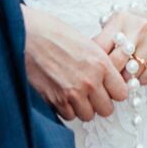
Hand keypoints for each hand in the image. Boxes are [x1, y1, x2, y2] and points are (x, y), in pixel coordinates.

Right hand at [23, 7, 127, 121]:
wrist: (25, 34)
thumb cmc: (51, 32)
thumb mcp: (84, 42)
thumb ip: (98, 63)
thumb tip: (105, 79)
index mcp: (101, 63)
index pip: (121, 93)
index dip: (113, 91)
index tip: (106, 88)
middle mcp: (90, 81)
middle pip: (107, 109)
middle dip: (99, 103)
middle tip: (90, 93)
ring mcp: (72, 93)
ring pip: (87, 115)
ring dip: (82, 107)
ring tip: (73, 93)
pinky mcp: (54, 100)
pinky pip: (68, 115)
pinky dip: (65, 109)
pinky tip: (60, 94)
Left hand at [95, 10, 146, 86]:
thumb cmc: (130, 27)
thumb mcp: (113, 26)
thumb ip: (101, 43)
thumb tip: (89, 69)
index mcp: (121, 18)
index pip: (100, 48)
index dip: (94, 63)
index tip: (93, 71)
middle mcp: (140, 27)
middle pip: (116, 62)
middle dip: (109, 75)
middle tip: (105, 80)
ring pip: (131, 73)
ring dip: (124, 79)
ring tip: (123, 74)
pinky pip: (146, 78)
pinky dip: (139, 80)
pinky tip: (138, 72)